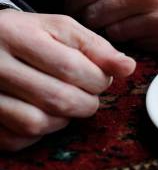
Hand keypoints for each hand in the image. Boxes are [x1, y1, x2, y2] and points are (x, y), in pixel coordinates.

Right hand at [0, 10, 135, 150]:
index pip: (72, 68)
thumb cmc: (29, 35)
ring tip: (66, 101)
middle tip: (87, 93)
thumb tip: (128, 67)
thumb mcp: (61, 29)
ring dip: (65, 118)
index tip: (101, 77)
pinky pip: (18, 139)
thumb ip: (96, 46)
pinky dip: (40, 132)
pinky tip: (43, 113)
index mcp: (17, 35)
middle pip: (58, 99)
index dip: (98, 79)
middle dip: (87, 101)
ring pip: (37, 123)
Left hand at [66, 0, 157, 52]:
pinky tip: (153, 31)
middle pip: (97, 16)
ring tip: (132, 24)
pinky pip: (142, 47)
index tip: (75, 10)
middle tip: (99, 22)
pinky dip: (141, 41)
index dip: (74, 4)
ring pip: (117, 36)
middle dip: (92, 22)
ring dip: (117, 33)